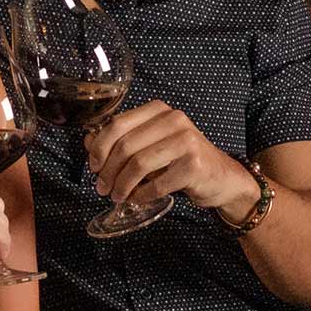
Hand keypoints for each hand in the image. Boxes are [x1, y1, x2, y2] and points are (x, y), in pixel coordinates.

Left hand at [86, 101, 254, 217]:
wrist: (221, 177)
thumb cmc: (181, 160)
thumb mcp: (151, 145)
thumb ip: (121, 142)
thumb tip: (88, 143)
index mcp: (158, 110)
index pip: (117, 124)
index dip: (99, 147)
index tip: (93, 167)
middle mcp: (174, 120)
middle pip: (125, 146)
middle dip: (108, 171)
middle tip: (102, 188)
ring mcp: (187, 141)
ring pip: (139, 164)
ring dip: (122, 185)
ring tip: (118, 197)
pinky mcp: (195, 165)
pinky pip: (157, 184)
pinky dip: (142, 195)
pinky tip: (138, 200)